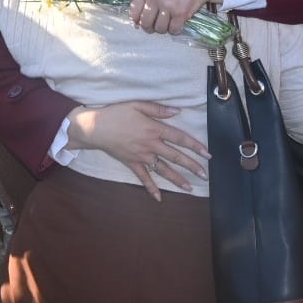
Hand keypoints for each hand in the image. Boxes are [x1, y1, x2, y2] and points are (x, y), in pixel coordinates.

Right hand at [67, 101, 207, 200]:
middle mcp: (151, 145)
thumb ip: (158, 109)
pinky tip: (158, 198)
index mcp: (154, 129)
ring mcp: (142, 156)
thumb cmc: (116, 113)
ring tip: (189, 188)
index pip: (180, 138)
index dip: (195, 146)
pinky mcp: (132, 163)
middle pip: (175, 156)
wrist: (95, 128)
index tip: (207, 154)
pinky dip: (151, 188)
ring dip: (177, 179)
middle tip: (204, 175)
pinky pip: (143, 178)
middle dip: (192, 166)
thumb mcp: (137, 105)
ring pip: (163, 170)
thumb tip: (177, 111)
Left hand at [130, 0, 227, 34]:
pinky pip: (173, 30)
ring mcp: (168, 5)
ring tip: (169, 21)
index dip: (137, 21)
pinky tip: (178, 22)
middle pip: (145, 24)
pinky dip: (175, 29)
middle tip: (157, 25)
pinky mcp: (180, 13)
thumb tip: (136, 24)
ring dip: (164, 29)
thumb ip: (145, 1)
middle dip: (150, 28)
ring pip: (160, 29)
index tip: (142, 23)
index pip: (133, 12)